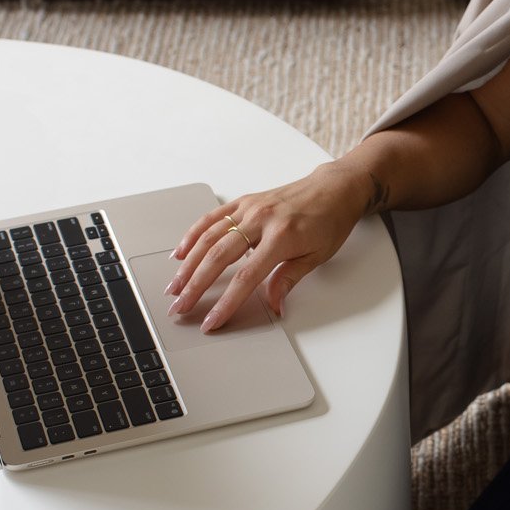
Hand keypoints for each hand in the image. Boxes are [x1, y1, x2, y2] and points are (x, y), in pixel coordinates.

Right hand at [166, 159, 374, 331]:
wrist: (334, 189)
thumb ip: (289, 280)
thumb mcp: (317, 256)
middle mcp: (261, 220)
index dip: (226, 302)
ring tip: (174, 287)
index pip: (247, 277)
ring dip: (188, 264)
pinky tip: (181, 253)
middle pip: (219, 257)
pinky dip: (194, 235)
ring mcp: (250, 208)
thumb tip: (273, 306)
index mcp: (282, 237)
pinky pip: (213, 218)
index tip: (211, 320)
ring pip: (209, 237)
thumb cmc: (330, 221)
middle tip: (180, 307)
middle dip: (196, 286)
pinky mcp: (244, 201)